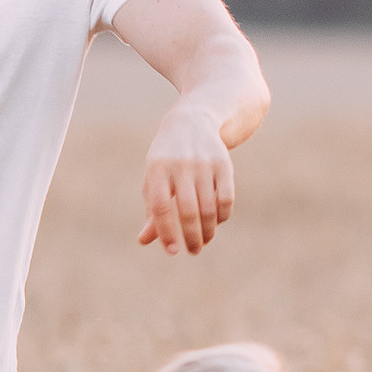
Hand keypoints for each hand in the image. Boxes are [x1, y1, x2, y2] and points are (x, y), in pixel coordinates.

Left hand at [137, 95, 236, 256]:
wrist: (193, 119)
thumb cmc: (167, 158)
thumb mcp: (155, 178)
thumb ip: (151, 209)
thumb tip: (144, 241)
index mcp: (157, 168)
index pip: (161, 207)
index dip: (166, 232)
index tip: (173, 251)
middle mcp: (180, 165)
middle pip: (188, 210)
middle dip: (191, 236)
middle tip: (193, 251)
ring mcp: (204, 163)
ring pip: (209, 207)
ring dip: (208, 230)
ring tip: (204, 240)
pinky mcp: (224, 163)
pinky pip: (226, 198)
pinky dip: (223, 215)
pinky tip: (217, 222)